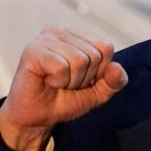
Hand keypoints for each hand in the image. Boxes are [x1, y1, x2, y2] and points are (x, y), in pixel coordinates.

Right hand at [0, 27, 127, 150]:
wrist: (35, 118)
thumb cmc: (63, 101)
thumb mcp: (97, 94)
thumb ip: (114, 82)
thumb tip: (116, 67)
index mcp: (76, 37)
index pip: (106, 48)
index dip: (98, 72)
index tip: (79, 80)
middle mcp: (60, 32)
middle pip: (93, 55)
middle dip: (83, 79)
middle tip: (63, 83)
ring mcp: (45, 39)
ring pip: (79, 61)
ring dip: (70, 81)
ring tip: (54, 82)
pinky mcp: (33, 50)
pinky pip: (62, 67)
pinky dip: (58, 81)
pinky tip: (45, 80)